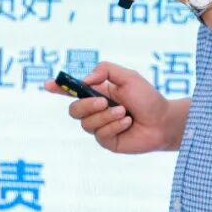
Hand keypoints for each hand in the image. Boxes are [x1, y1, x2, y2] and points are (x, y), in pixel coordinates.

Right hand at [44, 61, 173, 153]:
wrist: (163, 121)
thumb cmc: (147, 98)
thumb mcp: (128, 76)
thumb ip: (105, 70)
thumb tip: (85, 80)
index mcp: (98, 92)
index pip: (73, 91)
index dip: (59, 88)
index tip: (48, 84)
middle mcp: (96, 110)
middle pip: (74, 110)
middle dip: (86, 105)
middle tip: (103, 101)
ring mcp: (100, 127)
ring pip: (87, 123)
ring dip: (106, 116)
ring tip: (125, 113)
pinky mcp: (107, 141)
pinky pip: (100, 134)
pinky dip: (115, 125)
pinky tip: (128, 123)